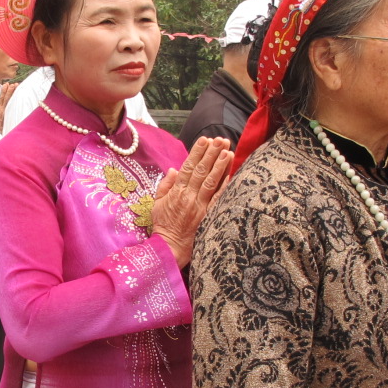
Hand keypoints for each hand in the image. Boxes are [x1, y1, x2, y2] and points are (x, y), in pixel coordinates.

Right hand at [0, 82, 17, 133]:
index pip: (1, 97)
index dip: (3, 90)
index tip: (7, 84)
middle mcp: (1, 108)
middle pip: (5, 97)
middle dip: (9, 90)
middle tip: (13, 84)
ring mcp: (4, 111)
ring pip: (8, 100)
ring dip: (12, 92)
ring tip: (15, 86)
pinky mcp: (7, 114)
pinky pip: (10, 106)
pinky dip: (13, 100)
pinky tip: (17, 96)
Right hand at [150, 136, 231, 266]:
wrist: (170, 248)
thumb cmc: (163, 226)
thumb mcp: (157, 204)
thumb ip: (165, 185)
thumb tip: (174, 169)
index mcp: (176, 192)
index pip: (188, 167)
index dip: (197, 152)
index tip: (205, 140)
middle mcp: (189, 197)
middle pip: (202, 171)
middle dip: (211, 154)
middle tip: (220, 139)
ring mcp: (200, 207)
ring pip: (211, 182)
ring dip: (220, 165)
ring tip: (228, 150)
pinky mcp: (208, 216)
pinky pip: (218, 198)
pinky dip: (224, 185)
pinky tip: (230, 173)